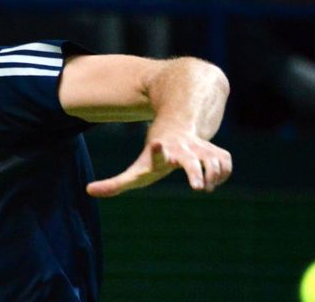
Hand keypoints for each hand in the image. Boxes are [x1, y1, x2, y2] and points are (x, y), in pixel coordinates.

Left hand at [86, 125, 231, 197]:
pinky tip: (213, 179)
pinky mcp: (216, 150)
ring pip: (214, 162)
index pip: (158, 151)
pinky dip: (222, 175)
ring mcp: (201, 149)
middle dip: (195, 171)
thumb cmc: (156, 155)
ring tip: (203, 186)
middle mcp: (181, 149)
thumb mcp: (137, 168)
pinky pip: (225, 164)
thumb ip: (115, 183)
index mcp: (160, 153)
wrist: (179, 124)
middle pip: (191, 161)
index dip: (159, 150)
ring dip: (213, 176)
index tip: (159, 145)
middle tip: (198, 187)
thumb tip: (88, 191)